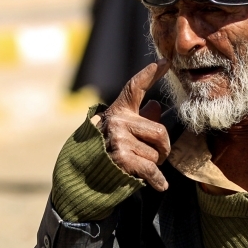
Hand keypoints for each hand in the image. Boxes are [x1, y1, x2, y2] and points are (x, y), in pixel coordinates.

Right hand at [99, 60, 170, 190]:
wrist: (81, 177)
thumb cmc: (105, 152)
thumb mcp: (121, 132)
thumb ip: (141, 120)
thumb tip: (156, 106)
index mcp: (118, 111)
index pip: (135, 87)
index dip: (151, 73)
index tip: (166, 62)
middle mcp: (117, 120)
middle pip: (160, 132)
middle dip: (162, 149)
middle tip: (152, 157)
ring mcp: (118, 138)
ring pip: (156, 154)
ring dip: (153, 165)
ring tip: (137, 167)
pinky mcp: (120, 157)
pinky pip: (151, 168)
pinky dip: (157, 180)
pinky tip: (160, 185)